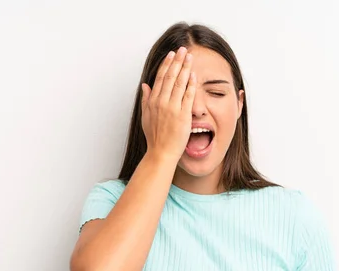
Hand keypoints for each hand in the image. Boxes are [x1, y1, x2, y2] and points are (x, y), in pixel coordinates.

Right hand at [141, 46, 196, 161]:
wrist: (161, 152)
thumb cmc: (154, 137)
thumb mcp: (145, 116)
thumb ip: (146, 99)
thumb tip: (144, 85)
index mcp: (152, 101)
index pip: (160, 78)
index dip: (166, 64)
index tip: (171, 54)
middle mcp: (161, 102)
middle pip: (170, 77)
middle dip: (177, 61)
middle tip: (183, 49)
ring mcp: (172, 108)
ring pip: (179, 83)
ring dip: (185, 68)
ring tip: (190, 57)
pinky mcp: (183, 116)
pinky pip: (188, 97)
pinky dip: (191, 85)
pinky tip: (194, 75)